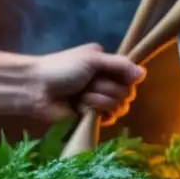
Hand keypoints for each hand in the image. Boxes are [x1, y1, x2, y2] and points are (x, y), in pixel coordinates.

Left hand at [28, 43, 145, 125]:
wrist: (35, 88)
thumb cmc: (62, 68)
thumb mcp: (92, 59)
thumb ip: (120, 65)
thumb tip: (143, 74)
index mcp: (106, 65)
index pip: (131, 75)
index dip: (125, 78)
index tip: (111, 74)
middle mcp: (106, 81)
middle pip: (127, 92)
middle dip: (107, 89)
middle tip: (87, 84)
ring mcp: (99, 100)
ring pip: (119, 106)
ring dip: (99, 100)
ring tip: (81, 97)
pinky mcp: (91, 118)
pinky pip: (109, 119)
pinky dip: (96, 113)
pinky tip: (82, 108)